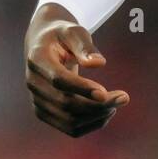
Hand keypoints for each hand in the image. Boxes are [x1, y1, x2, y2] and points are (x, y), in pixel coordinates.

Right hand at [24, 2, 129, 136]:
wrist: (44, 44)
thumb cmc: (63, 35)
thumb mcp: (74, 30)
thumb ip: (84, 45)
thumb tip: (98, 63)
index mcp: (37, 59)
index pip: (59, 80)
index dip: (81, 88)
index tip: (105, 92)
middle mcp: (33, 83)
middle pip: (66, 104)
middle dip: (98, 105)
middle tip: (124, 97)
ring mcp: (37, 100)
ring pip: (69, 120)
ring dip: (97, 116)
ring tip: (117, 101)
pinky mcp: (45, 113)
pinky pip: (70, 128)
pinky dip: (91, 123)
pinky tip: (107, 111)